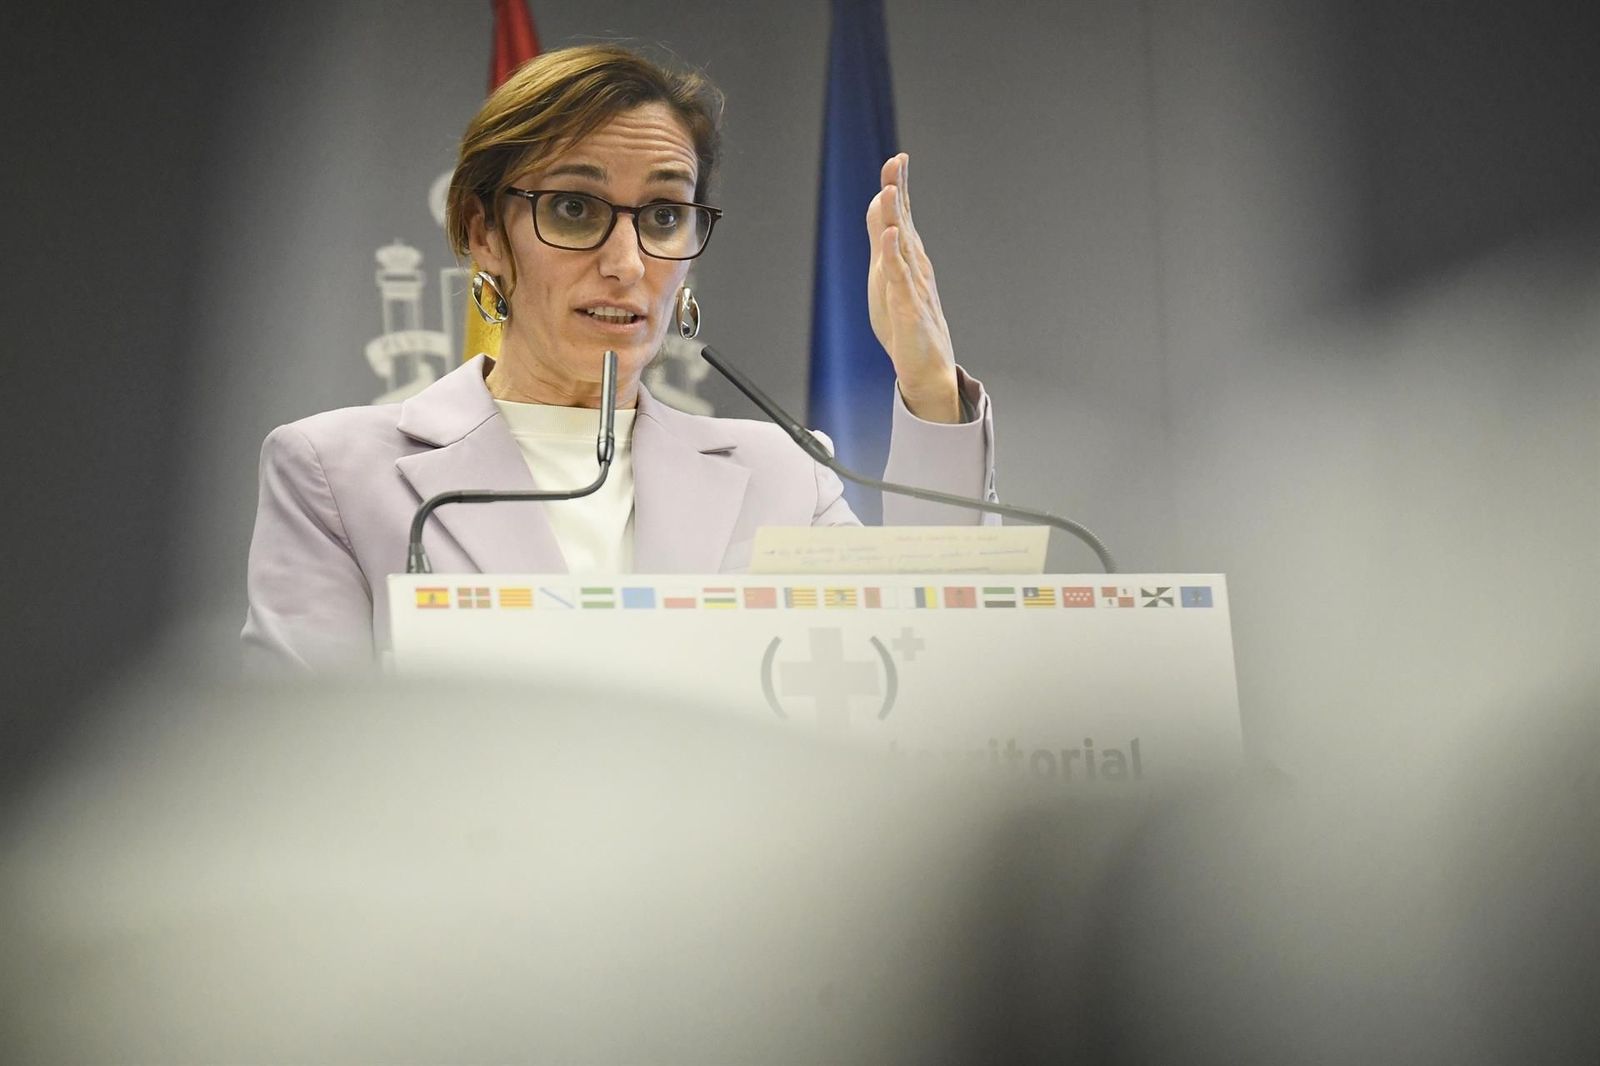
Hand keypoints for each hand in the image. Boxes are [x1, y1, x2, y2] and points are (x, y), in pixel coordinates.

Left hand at [866, 152, 960, 422]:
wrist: (927, 367)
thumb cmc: (906, 323)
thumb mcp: (887, 277)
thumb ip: (883, 242)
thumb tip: (880, 207)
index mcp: (909, 258)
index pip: (902, 217)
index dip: (898, 188)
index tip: (898, 159)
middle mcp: (914, 267)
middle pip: (904, 223)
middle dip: (900, 191)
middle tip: (897, 160)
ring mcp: (913, 287)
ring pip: (903, 246)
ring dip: (898, 218)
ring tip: (892, 190)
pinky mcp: (908, 309)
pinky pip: (900, 280)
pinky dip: (895, 258)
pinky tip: (892, 238)